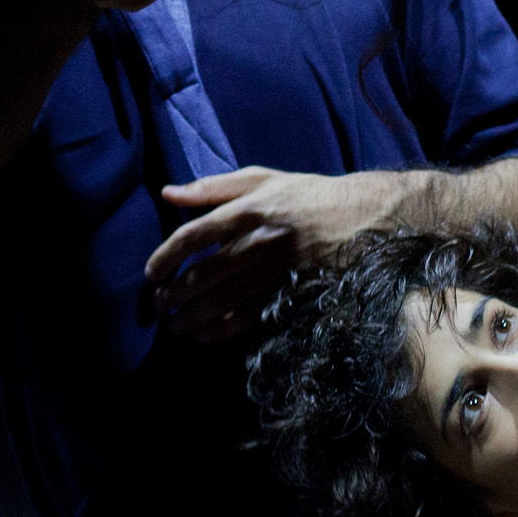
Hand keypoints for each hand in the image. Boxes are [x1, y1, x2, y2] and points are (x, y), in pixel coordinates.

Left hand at [143, 166, 415, 343]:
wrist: (367, 217)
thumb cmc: (307, 195)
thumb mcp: (263, 178)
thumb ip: (213, 187)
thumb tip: (169, 193)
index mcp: (251, 208)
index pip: (196, 234)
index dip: (168, 255)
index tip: (150, 272)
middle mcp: (262, 240)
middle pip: (207, 273)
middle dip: (176, 293)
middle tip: (158, 305)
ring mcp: (280, 270)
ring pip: (226, 299)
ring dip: (193, 316)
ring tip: (173, 327)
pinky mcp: (296, 292)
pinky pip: (254, 316)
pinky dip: (224, 330)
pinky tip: (203, 337)